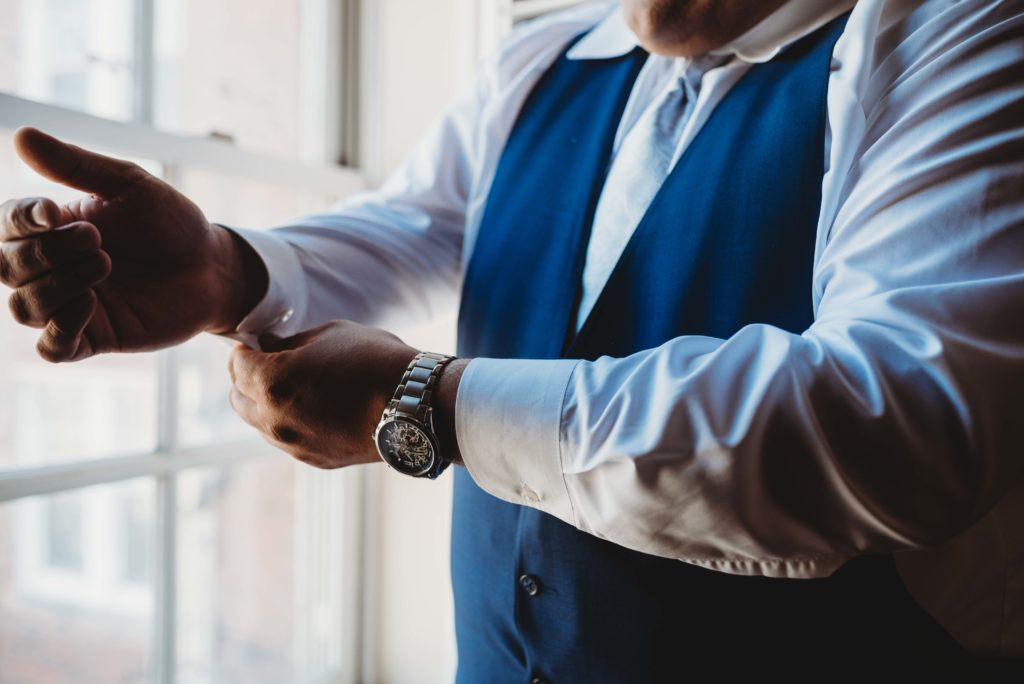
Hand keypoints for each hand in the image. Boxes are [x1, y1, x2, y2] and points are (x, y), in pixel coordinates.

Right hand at [0, 127, 265, 361]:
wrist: (214, 267)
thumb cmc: (172, 224)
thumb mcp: (129, 185)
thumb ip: (76, 165)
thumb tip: (22, 135)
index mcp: (53, 229)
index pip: (6, 225)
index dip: (19, 219)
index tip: (53, 212)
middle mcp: (52, 268)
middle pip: (7, 267)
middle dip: (45, 253)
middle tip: (98, 241)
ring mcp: (71, 305)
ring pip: (23, 308)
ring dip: (56, 287)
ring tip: (105, 266)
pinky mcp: (94, 337)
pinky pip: (51, 348)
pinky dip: (58, 330)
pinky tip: (89, 306)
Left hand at [228, 320, 424, 468]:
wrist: (415, 405)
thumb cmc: (374, 360)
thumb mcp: (328, 334)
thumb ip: (288, 342)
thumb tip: (267, 345)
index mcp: (272, 381)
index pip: (236, 365)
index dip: (246, 350)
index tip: (259, 344)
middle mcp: (274, 419)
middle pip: (238, 399)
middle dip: (247, 379)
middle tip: (270, 364)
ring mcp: (293, 444)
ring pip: (259, 424)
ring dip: (266, 404)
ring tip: (296, 387)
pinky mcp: (313, 459)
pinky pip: (286, 439)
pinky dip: (289, 422)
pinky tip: (314, 407)